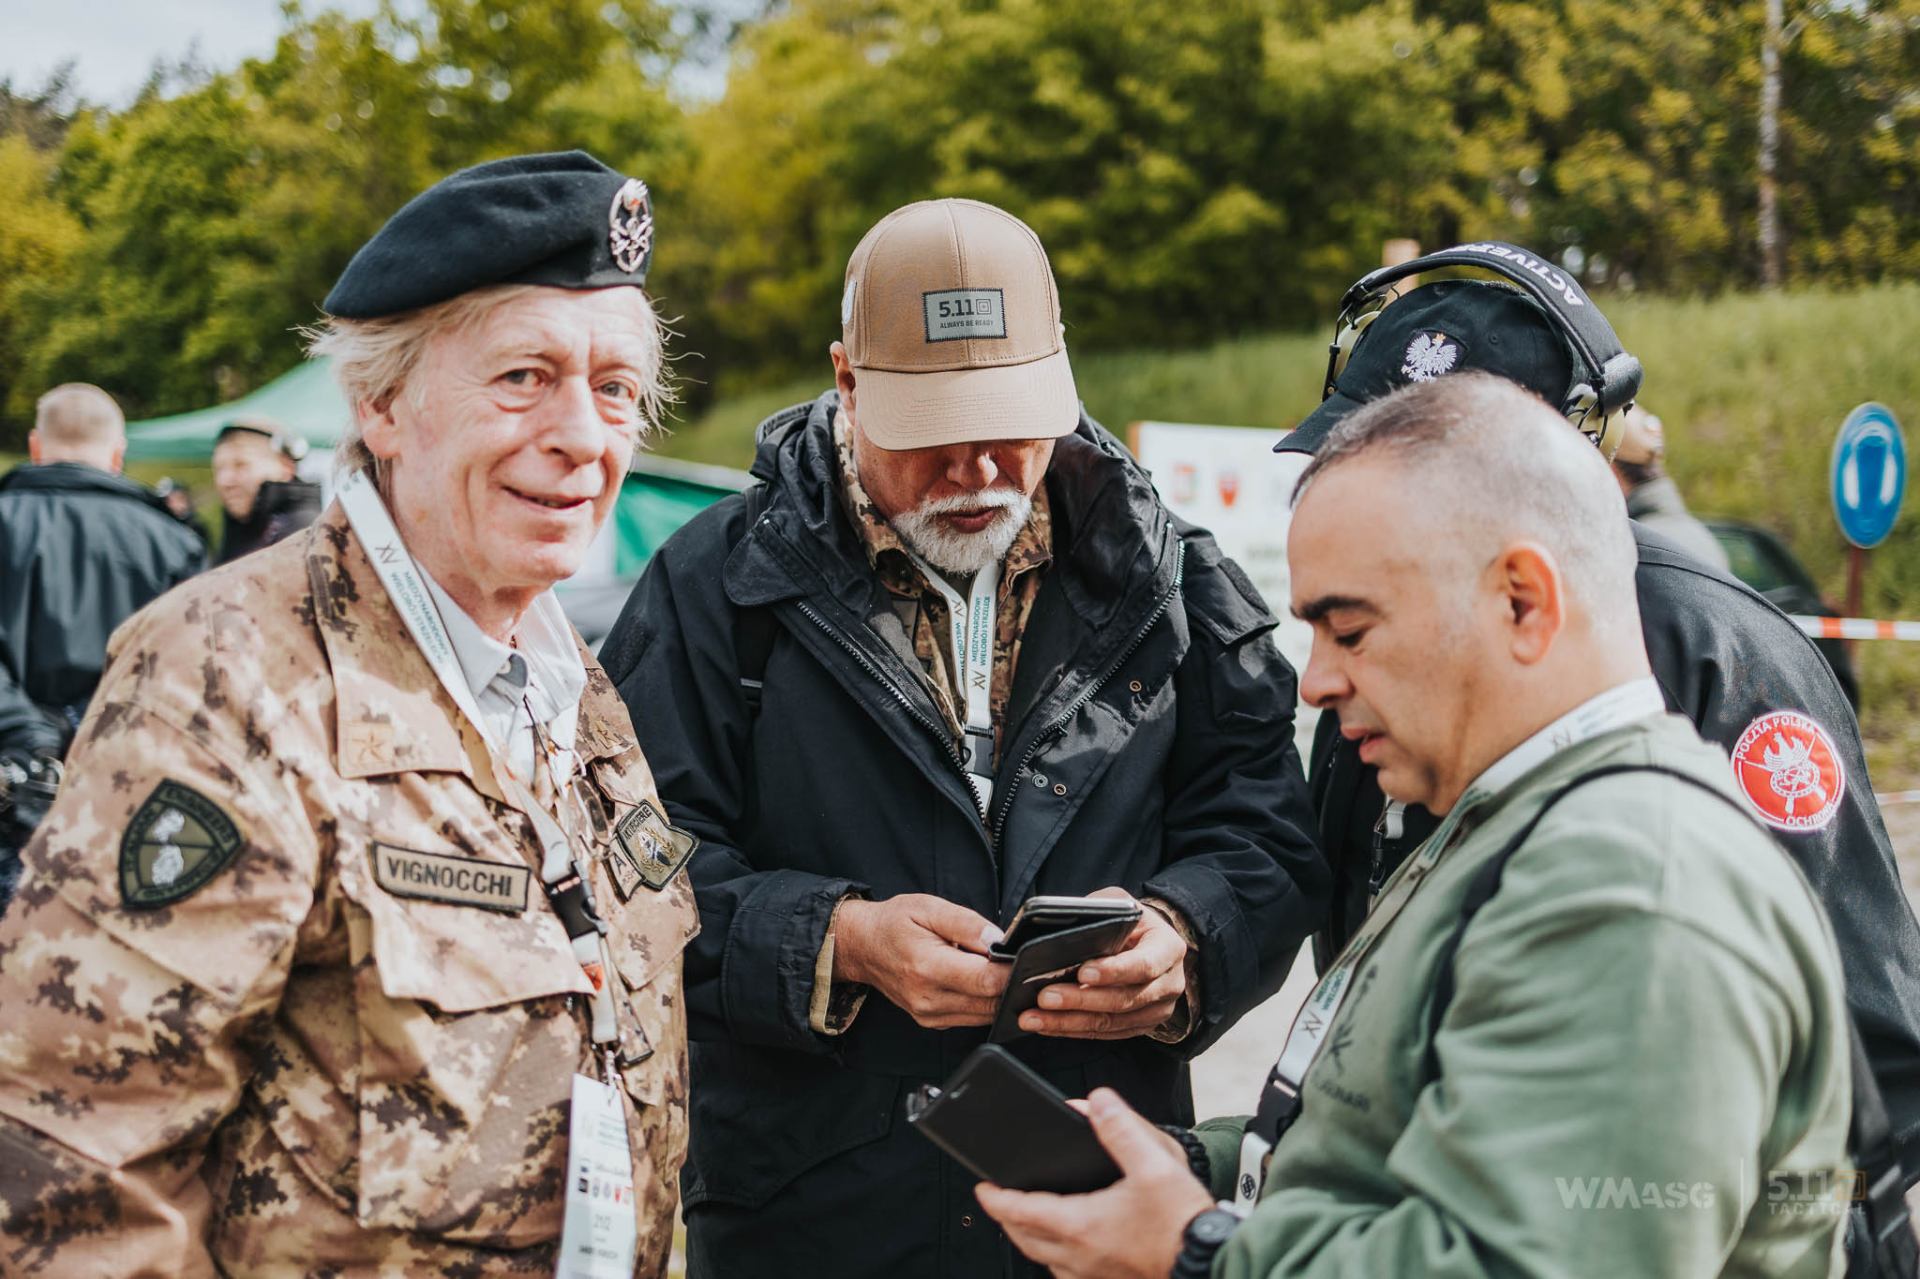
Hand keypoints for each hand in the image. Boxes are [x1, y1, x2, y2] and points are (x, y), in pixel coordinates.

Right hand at [832, 894, 1010, 1028]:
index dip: (1011, 969)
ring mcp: (929, 1015)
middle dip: (1009, 982)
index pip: (986, 981)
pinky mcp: (932, 1022)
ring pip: (985, 1014)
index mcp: (928, 967)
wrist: (861, 946)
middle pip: (991, 1002)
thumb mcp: (929, 908)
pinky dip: (983, 1001)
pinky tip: (978, 980)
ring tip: (994, 967)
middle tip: (1014, 959)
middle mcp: (928, 998)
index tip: (1021, 955)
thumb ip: (967, 923)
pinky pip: (972, 1017)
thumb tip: (999, 940)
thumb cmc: (893, 923)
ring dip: (997, 993)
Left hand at [976, 1088, 1215, 1278]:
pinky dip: (1056, 1254)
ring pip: (1044, 1258)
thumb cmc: (1183, 1223)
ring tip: (1029, 1218)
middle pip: (1024, 1238)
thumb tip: (1096, 1101)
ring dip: (1030, 1237)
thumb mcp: (1154, 1165)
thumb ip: (1122, 1129)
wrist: (1210, 1262)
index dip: (996, 1198)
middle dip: (1006, 1218)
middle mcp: (1079, 1256)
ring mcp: (1092, 1275)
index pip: (1020, 1211)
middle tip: (999, 1200)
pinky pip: (1067, 1272)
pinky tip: (1070, 1244)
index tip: (982, 1186)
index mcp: (1081, 1225)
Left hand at [1019, 888, 1186, 1038]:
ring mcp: (1156, 1010)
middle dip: (1080, 1000)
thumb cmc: (1129, 921)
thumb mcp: (1119, 902)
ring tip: (1034, 1017)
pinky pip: (1104, 1033)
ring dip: (1068, 1021)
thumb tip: (1059, 927)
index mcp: (1168, 948)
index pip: (1143, 965)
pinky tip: (1047, 1025)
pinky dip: (1072, 1029)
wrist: (1149, 941)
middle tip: (1044, 997)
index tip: (1081, 972)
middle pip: (1123, 1000)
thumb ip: (1097, 911)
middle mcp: (1169, 983)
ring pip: (1110, 1022)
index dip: (1113, 972)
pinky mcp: (1140, 1026)